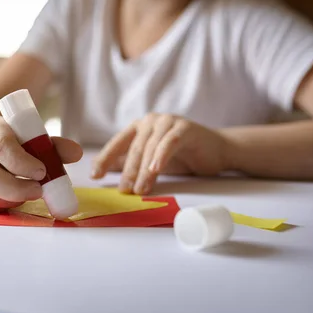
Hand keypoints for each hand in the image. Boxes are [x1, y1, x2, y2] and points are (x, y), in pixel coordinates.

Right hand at [0, 115, 82, 212]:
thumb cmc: (14, 140)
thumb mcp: (32, 136)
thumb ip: (54, 145)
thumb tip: (76, 153)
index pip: (1, 146)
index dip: (22, 163)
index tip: (42, 172)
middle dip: (16, 188)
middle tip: (38, 191)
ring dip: (10, 199)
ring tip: (27, 193)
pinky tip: (11, 199)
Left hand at [91, 114, 227, 194]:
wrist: (217, 151)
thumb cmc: (182, 156)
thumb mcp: (151, 162)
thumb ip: (130, 163)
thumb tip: (104, 172)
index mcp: (138, 127)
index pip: (117, 144)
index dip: (105, 159)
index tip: (95, 175)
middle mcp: (150, 121)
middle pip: (134, 149)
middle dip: (127, 171)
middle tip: (125, 191)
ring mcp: (167, 122)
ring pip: (150, 148)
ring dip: (143, 171)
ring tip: (140, 189)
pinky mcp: (185, 128)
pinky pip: (169, 142)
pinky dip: (161, 156)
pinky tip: (155, 169)